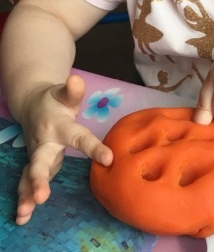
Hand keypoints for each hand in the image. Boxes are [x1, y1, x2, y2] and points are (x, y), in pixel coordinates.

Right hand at [16, 74, 112, 224]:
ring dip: (28, 194)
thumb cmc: (56, 101)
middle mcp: (45, 143)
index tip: (109, 159)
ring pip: (30, 175)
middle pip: (41, 161)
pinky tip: (23, 217)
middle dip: (39, 179)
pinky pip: (27, 183)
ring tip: (26, 213)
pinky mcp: (34, 165)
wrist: (33, 105)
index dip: (94, 148)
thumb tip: (77, 78)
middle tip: (42, 195)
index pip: (79, 138)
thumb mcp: (65, 95)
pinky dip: (24, 199)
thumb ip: (74, 90)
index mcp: (59, 127)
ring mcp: (37, 156)